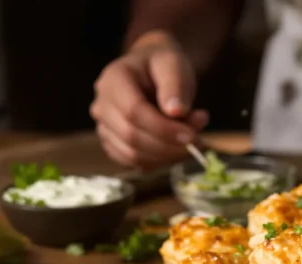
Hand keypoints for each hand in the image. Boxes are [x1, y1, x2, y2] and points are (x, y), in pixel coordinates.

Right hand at [91, 31, 208, 169]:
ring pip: (133, 154)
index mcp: (113, 79)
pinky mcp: (113, 143)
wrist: (153, 71)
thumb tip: (176, 111)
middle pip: (131, 136)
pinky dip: (160, 161)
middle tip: (199, 140)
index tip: (191, 135)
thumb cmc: (163, 65)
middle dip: (169, 145)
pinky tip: (178, 148)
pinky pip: (135, 162)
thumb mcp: (173, 64)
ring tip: (193, 140)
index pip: (133, 111)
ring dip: (167, 155)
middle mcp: (102, 104)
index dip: (163, 128)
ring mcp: (104, 126)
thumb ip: (175, 85)